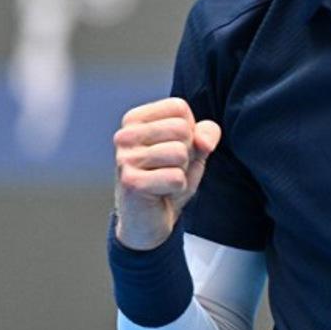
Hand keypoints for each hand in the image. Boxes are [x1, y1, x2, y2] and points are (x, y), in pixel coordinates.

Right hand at [113, 97, 221, 249]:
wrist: (148, 221)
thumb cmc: (168, 178)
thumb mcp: (193, 151)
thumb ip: (205, 134)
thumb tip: (205, 140)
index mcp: (135, 119)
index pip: (179, 108)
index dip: (189, 131)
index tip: (172, 148)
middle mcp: (125, 135)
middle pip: (181, 129)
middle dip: (187, 153)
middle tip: (169, 168)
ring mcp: (125, 158)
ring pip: (180, 153)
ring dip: (181, 172)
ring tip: (164, 180)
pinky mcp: (130, 182)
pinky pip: (176, 178)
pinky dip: (177, 189)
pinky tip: (160, 193)